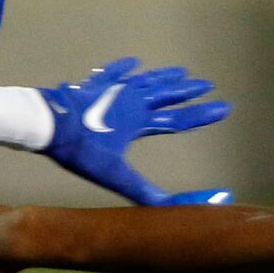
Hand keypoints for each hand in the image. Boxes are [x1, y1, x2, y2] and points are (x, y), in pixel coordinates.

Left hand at [42, 58, 230, 204]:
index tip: (225, 107)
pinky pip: (113, 73)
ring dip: (163, 77)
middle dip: (188, 92)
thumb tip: (173, 210)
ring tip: (180, 71)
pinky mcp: (93, 86)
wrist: (48, 123)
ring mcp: (112, 89)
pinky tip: (133, 62)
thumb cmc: (82, 150)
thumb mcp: (115, 176)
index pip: (178, 120)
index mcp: (139, 120)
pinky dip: (124, 67)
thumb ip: (145, 193)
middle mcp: (131, 100)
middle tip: (207, 84)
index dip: (202, 116)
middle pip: (166, 95)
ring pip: (145, 80)